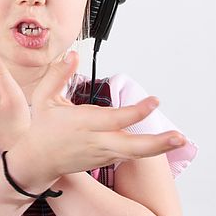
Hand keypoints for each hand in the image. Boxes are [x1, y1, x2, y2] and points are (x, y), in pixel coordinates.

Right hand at [11, 50, 186, 181]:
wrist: (36, 161)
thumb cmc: (42, 128)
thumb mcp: (44, 98)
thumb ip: (58, 75)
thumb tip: (72, 55)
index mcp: (83, 123)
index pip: (116, 118)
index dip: (137, 111)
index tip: (155, 101)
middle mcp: (96, 141)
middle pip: (132, 146)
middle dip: (157, 142)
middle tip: (179, 136)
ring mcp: (102, 153)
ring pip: (135, 153)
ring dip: (158, 147)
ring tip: (179, 139)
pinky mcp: (105, 159)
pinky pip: (129, 154)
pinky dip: (147, 150)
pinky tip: (163, 142)